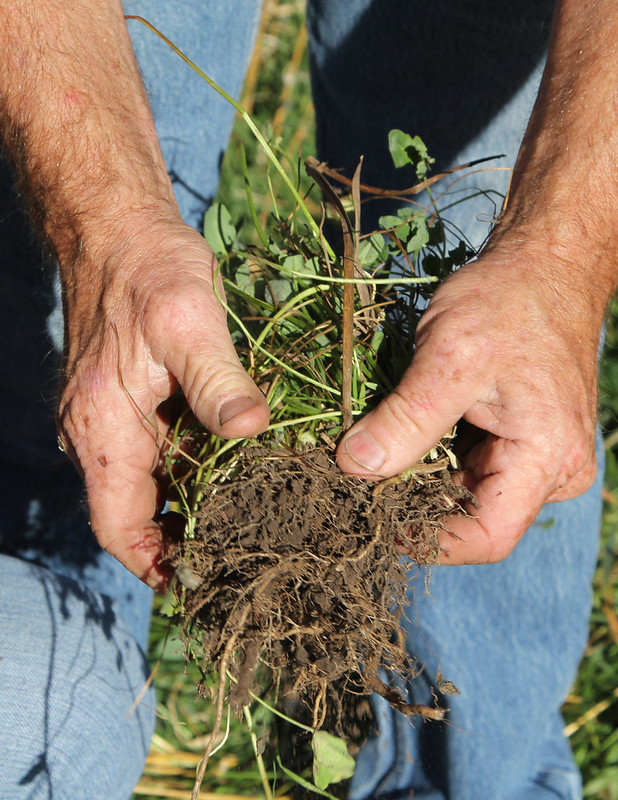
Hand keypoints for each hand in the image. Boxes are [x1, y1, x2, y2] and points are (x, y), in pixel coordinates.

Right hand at [57, 215, 269, 589]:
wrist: (118, 229)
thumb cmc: (148, 270)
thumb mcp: (189, 321)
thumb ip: (218, 381)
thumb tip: (251, 431)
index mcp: (103, 429)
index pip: (118, 525)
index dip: (153, 563)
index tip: (199, 583)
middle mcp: (98, 434)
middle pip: (137, 513)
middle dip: (182, 540)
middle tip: (245, 556)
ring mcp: (112, 419)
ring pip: (151, 485)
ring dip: (191, 507)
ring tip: (251, 523)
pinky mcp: (130, 402)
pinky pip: (158, 454)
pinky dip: (192, 471)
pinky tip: (236, 472)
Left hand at [336, 248, 600, 563]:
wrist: (544, 265)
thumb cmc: (508, 302)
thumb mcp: (448, 358)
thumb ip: (404, 420)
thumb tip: (354, 468)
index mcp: (548, 458)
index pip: (486, 536)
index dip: (427, 539)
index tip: (372, 518)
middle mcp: (553, 470)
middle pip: (474, 517)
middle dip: (415, 504)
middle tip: (359, 482)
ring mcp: (538, 456)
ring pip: (467, 492)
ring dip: (420, 478)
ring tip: (375, 453)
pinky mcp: (521, 440)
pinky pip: (471, 466)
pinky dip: (433, 456)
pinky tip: (401, 436)